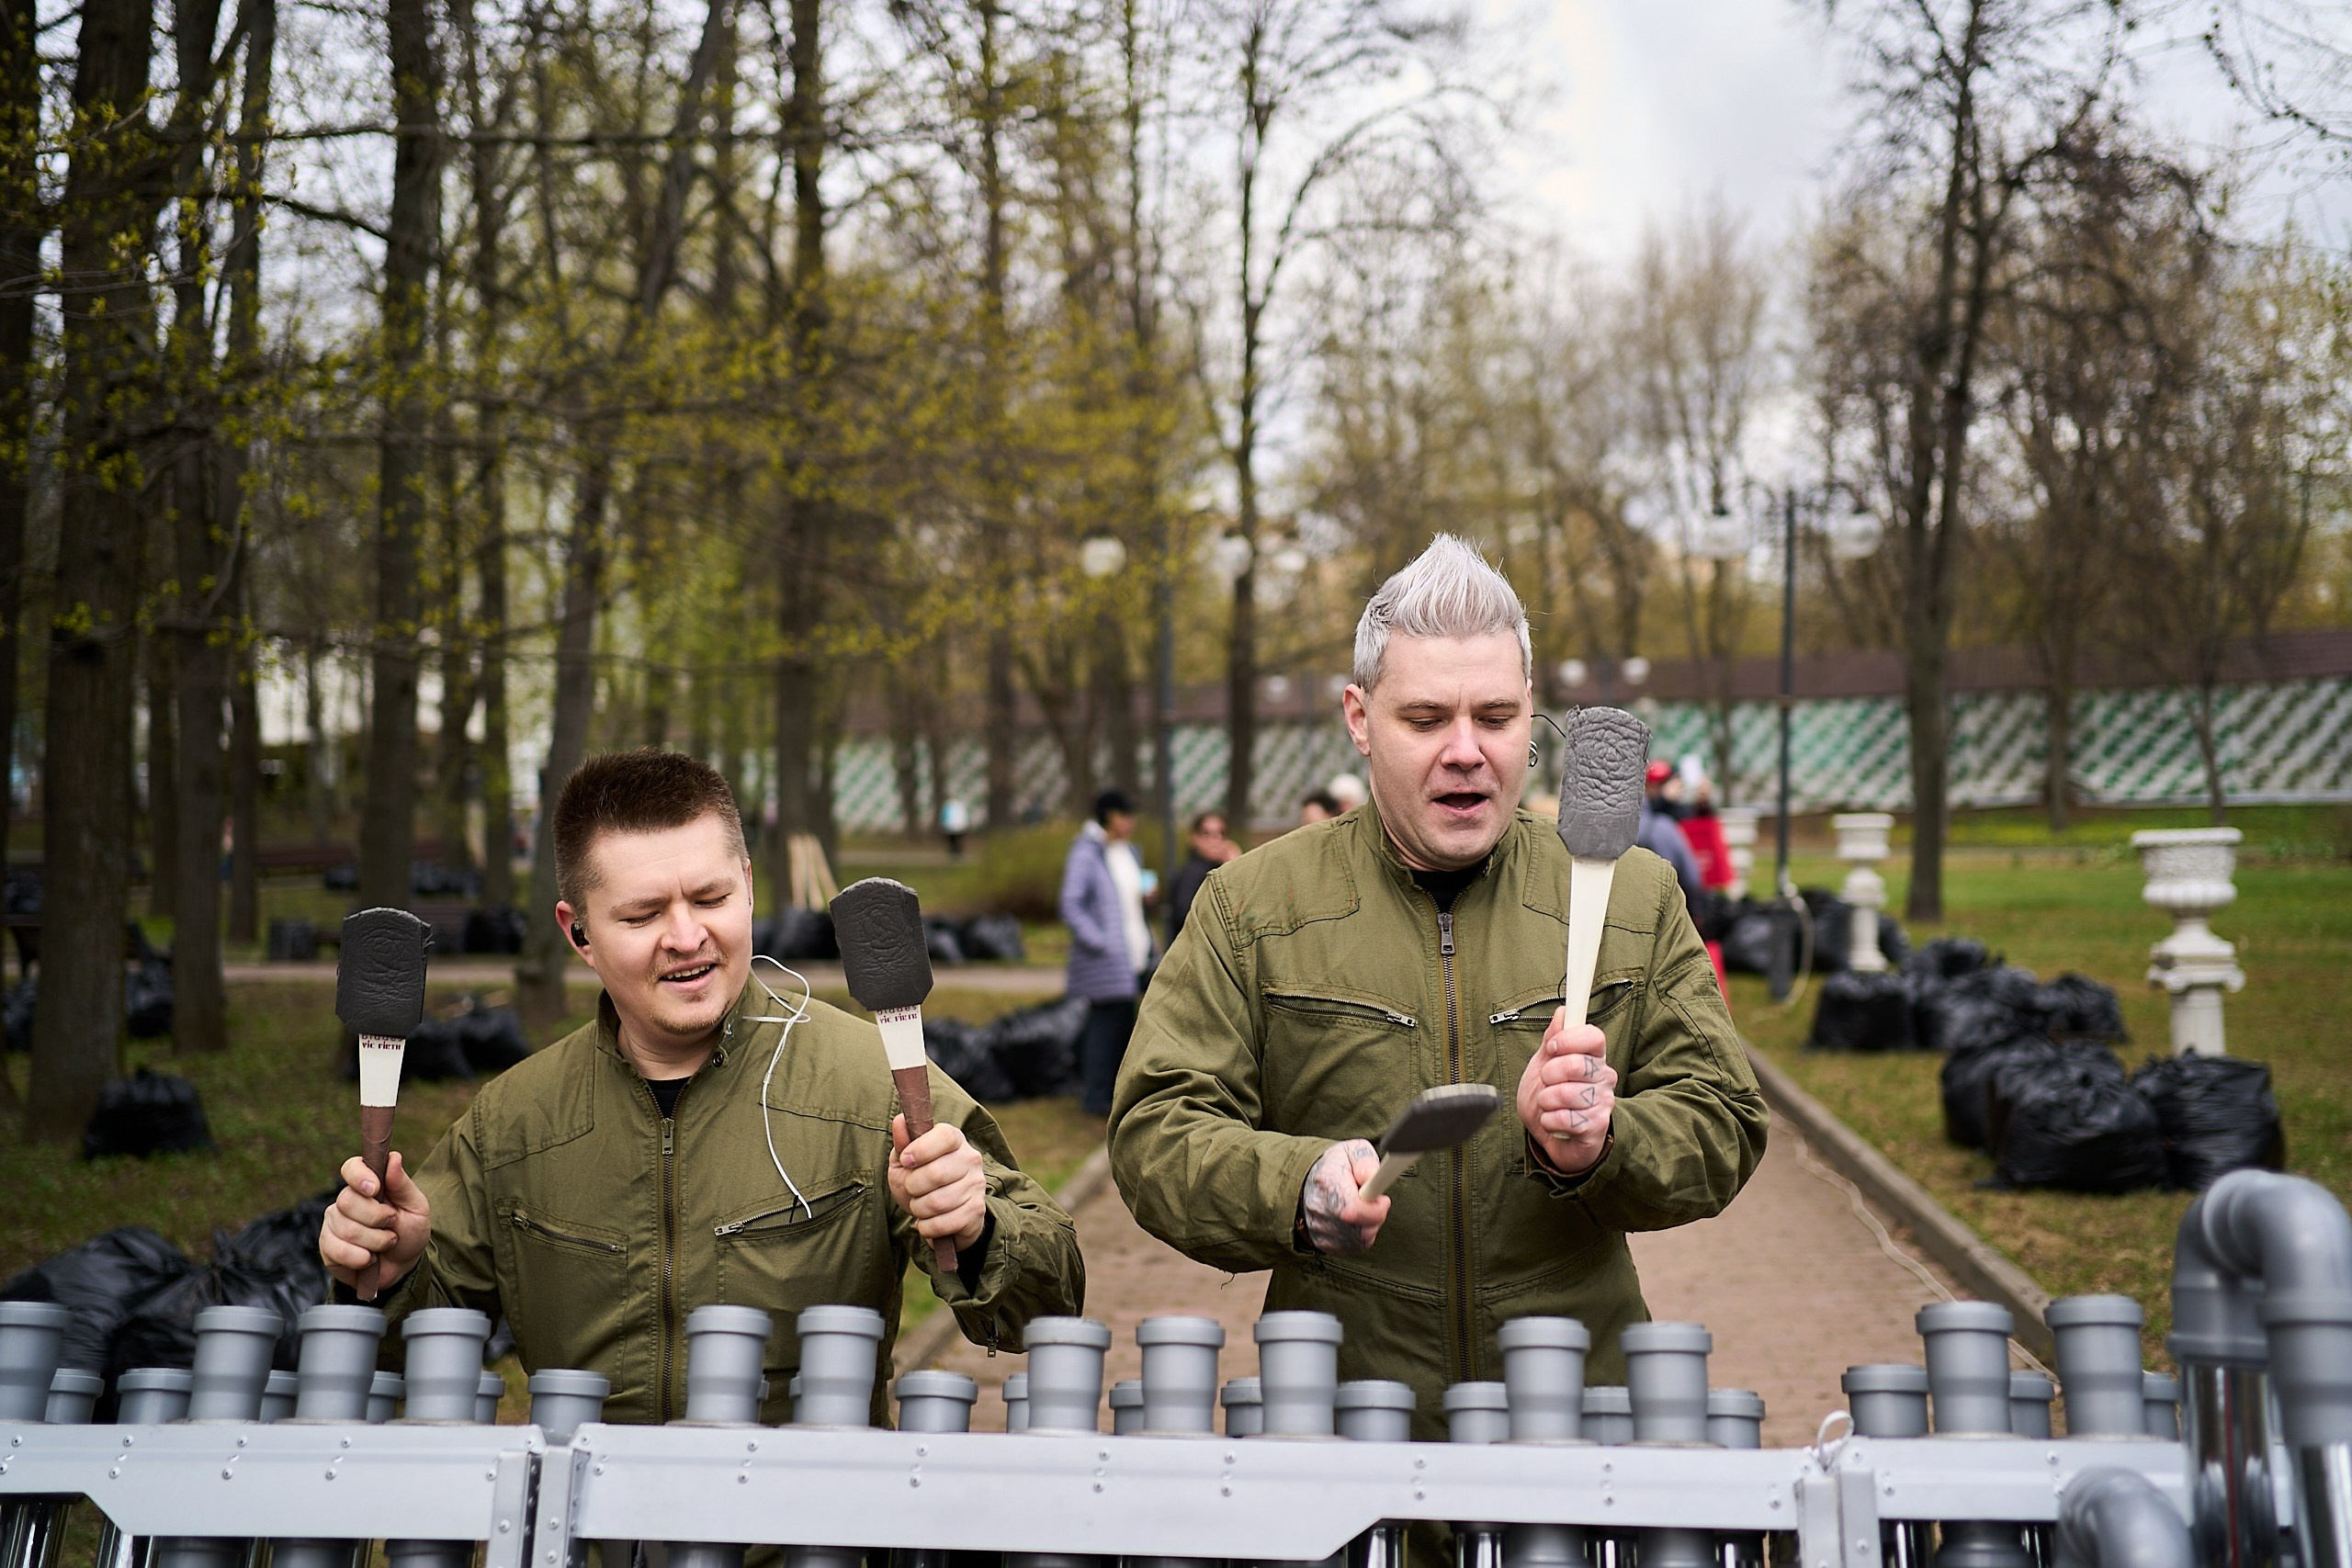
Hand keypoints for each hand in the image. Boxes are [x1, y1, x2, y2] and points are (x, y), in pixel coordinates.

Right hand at [320, 1152, 431, 1296]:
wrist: (403, 1266)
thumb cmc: (409, 1232)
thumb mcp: (416, 1207)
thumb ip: (402, 1184)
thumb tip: (393, 1157)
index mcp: (368, 1184)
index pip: (351, 1167)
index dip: (359, 1176)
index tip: (374, 1188)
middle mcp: (346, 1200)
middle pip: (348, 1201)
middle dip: (378, 1218)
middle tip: (392, 1225)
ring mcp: (333, 1223)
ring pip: (346, 1228)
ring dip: (375, 1242)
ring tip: (385, 1244)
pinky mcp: (327, 1247)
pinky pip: (337, 1250)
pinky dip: (360, 1258)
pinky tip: (369, 1259)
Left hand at [889, 1116, 988, 1250]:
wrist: (940, 1214)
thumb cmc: (920, 1181)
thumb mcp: (906, 1161)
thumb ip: (903, 1142)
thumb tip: (900, 1120)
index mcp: (954, 1139)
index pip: (944, 1137)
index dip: (921, 1149)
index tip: (906, 1160)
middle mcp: (971, 1159)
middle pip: (936, 1174)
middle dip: (912, 1187)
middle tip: (912, 1189)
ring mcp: (976, 1186)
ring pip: (937, 1203)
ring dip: (918, 1209)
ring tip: (921, 1206)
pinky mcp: (976, 1212)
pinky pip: (942, 1224)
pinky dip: (927, 1227)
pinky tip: (929, 1221)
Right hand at [1300, 1139, 1389, 1254]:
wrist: (1307, 1182)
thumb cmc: (1337, 1166)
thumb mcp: (1352, 1151)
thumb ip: (1366, 1161)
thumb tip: (1372, 1177)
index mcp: (1327, 1181)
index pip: (1352, 1209)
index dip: (1375, 1209)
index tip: (1382, 1199)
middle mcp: (1318, 1207)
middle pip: (1359, 1230)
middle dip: (1376, 1218)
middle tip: (1375, 1203)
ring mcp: (1318, 1227)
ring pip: (1359, 1240)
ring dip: (1370, 1227)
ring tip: (1365, 1209)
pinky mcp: (1322, 1242)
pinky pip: (1353, 1247)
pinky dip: (1361, 1237)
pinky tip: (1357, 1222)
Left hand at [1516, 1011, 1615, 1176]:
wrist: (1549, 1137)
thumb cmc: (1550, 1099)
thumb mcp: (1543, 1065)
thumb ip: (1552, 1039)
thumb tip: (1563, 1012)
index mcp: (1593, 1058)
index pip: (1593, 1037)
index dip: (1569, 1039)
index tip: (1552, 1048)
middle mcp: (1604, 1078)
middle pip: (1577, 1064)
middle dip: (1549, 1073)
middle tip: (1546, 1082)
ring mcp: (1602, 1103)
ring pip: (1566, 1093)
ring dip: (1546, 1100)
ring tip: (1548, 1104)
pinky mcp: (1596, 1127)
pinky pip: (1564, 1118)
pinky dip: (1549, 1120)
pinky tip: (1553, 1121)